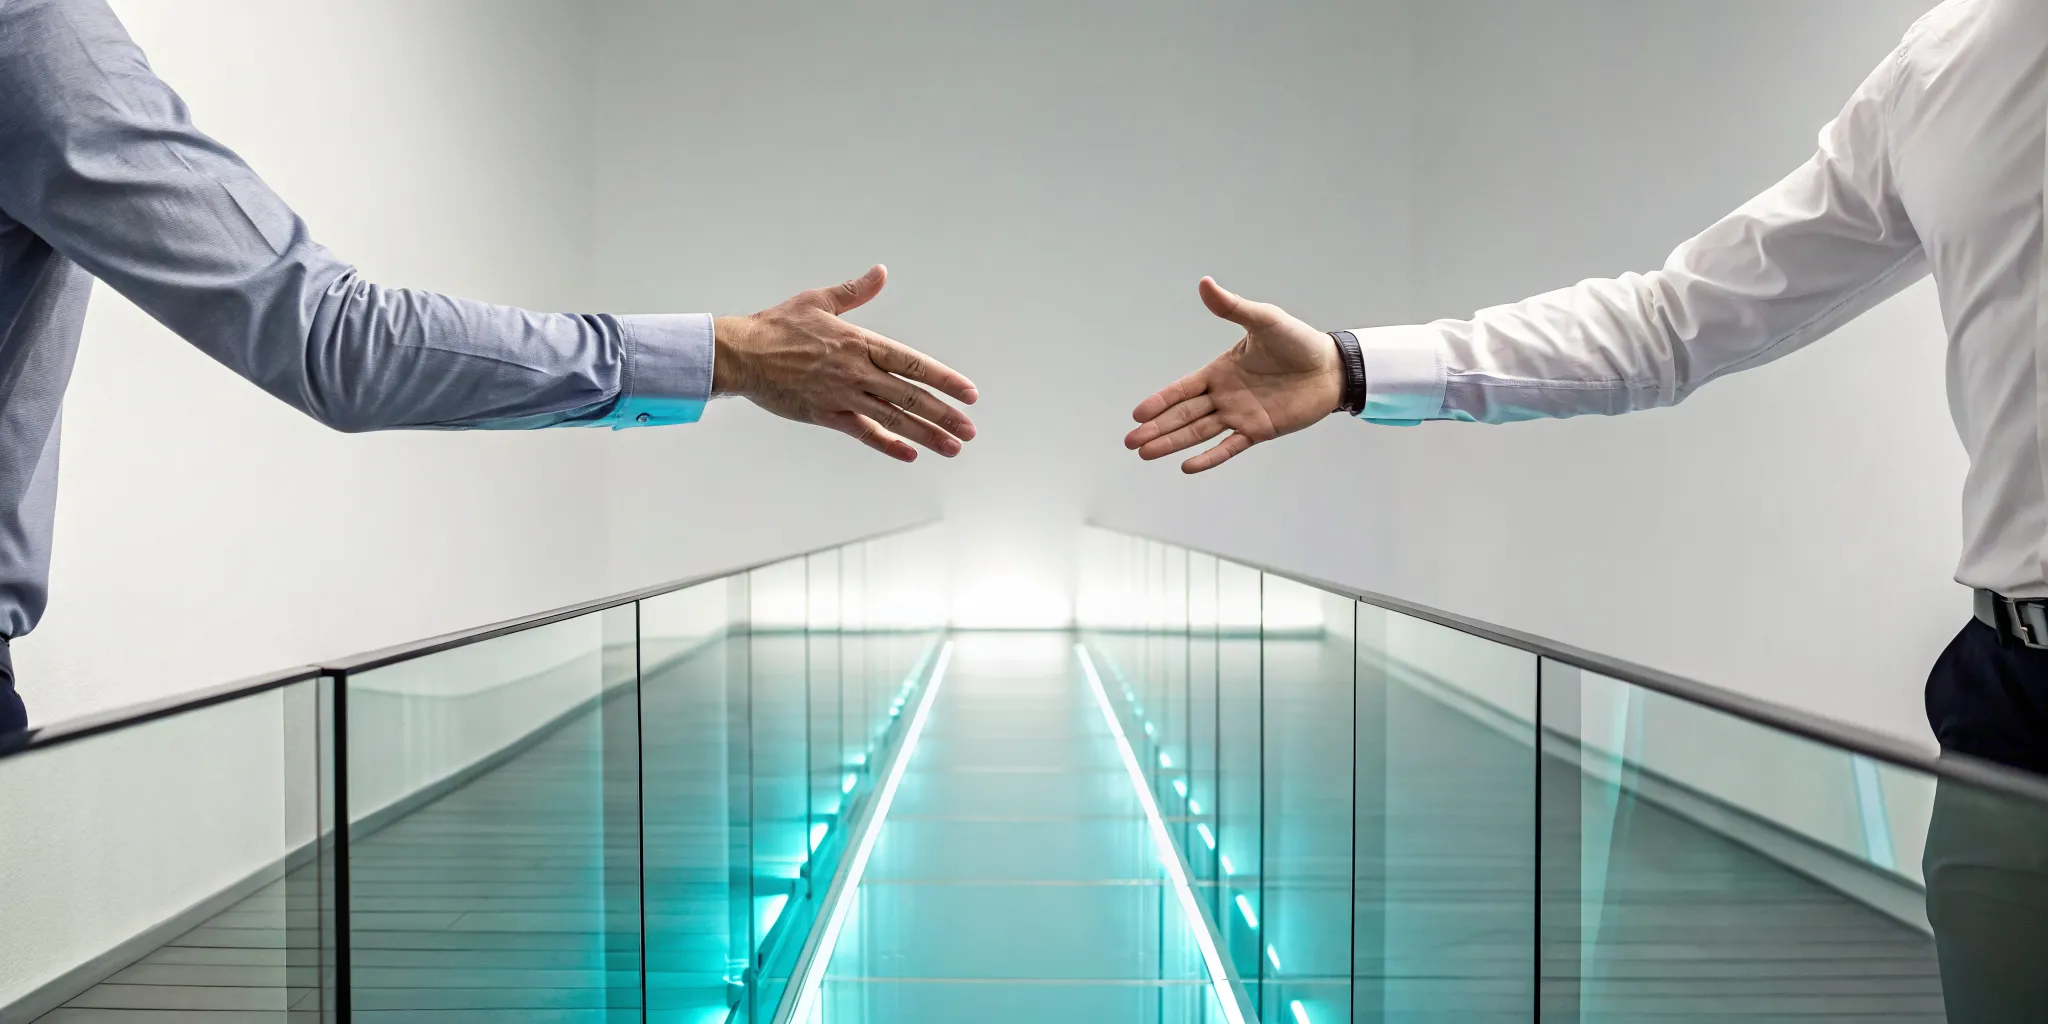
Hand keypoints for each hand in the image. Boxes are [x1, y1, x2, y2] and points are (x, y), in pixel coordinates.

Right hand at [714, 265, 977, 461]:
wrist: (740, 354)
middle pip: (910, 396)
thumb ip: (855, 292)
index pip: (912, 363)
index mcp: (859, 342)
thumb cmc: (776, 326)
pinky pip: (863, 432)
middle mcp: (857, 371)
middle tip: (970, 430)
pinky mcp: (826, 415)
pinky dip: (888, 444)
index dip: (943, 379)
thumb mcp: (818, 300)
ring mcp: (842, 395)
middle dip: (944, 414)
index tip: (969, 393)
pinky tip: (910, 454)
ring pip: (893, 418)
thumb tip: (881, 272)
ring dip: (926, 434)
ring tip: (952, 448)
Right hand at [1125, 277, 1341, 472]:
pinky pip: (1230, 447)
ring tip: (1146, 454)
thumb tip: (1205, 283)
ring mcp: (1240, 415)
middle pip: (1184, 415)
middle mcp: (1225, 395)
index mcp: (1221, 370)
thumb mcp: (1263, 320)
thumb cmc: (1298, 341)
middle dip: (1157, 428)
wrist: (1332, 367)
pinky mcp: (1259, 430)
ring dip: (1173, 443)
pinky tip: (1188, 466)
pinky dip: (1210, 457)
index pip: (1183, 389)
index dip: (1160, 401)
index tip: (1137, 415)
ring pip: (1199, 432)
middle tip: (1130, 442)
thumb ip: (1233, 307)